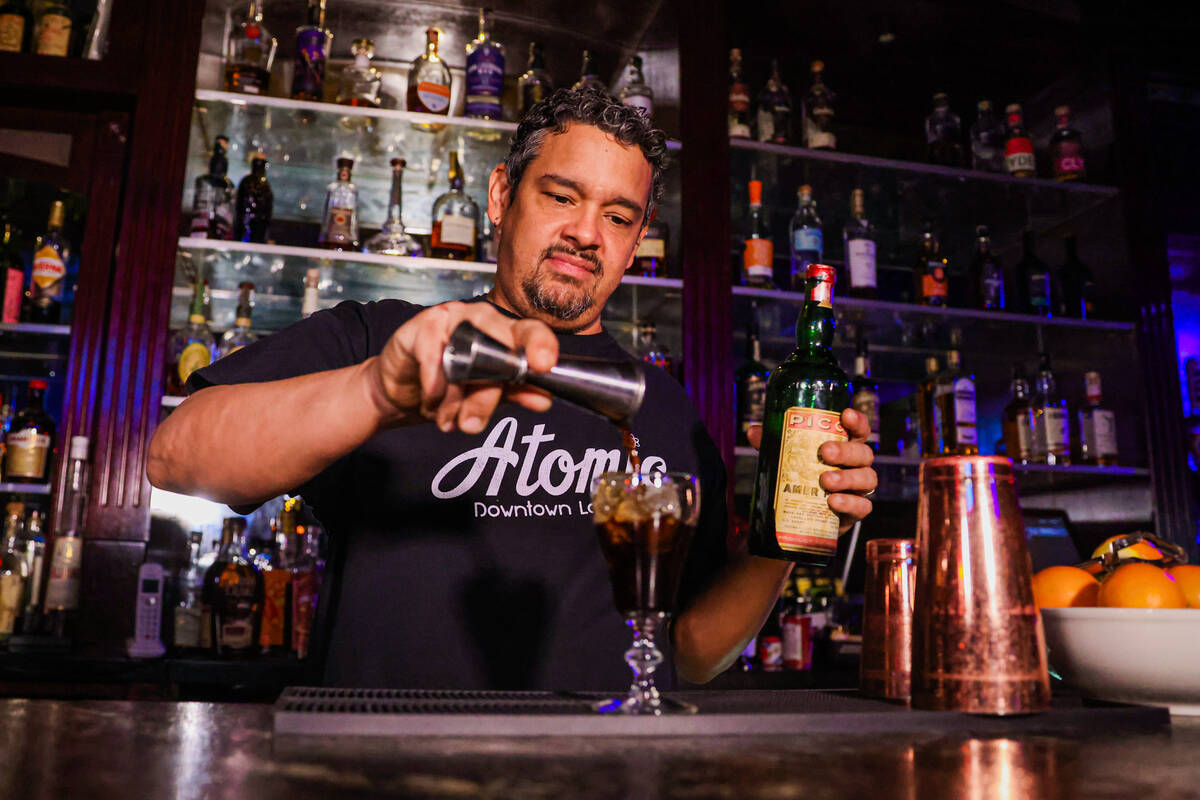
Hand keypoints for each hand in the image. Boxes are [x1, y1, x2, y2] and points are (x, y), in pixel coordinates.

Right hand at [366, 301, 557, 433]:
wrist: (404, 394)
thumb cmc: (449, 389)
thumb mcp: (486, 395)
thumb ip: (515, 393)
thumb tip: (544, 399)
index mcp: (505, 333)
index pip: (530, 332)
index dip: (540, 345)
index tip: (543, 365)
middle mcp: (482, 319)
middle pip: (498, 349)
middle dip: (486, 395)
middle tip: (471, 423)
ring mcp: (453, 317)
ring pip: (465, 355)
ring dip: (455, 396)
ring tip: (447, 416)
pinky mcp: (423, 324)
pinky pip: (433, 357)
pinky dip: (433, 386)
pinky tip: (431, 399)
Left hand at [745, 407, 876, 534]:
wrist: (804, 516)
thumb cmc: (802, 478)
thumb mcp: (786, 458)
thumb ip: (773, 444)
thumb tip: (754, 431)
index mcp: (845, 447)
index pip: (858, 430)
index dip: (857, 421)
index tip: (845, 415)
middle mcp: (856, 466)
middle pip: (864, 453)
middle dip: (846, 451)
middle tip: (825, 452)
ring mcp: (858, 489)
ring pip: (867, 478)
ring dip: (847, 478)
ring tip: (825, 480)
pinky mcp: (855, 511)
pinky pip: (862, 506)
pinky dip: (850, 503)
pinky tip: (833, 501)